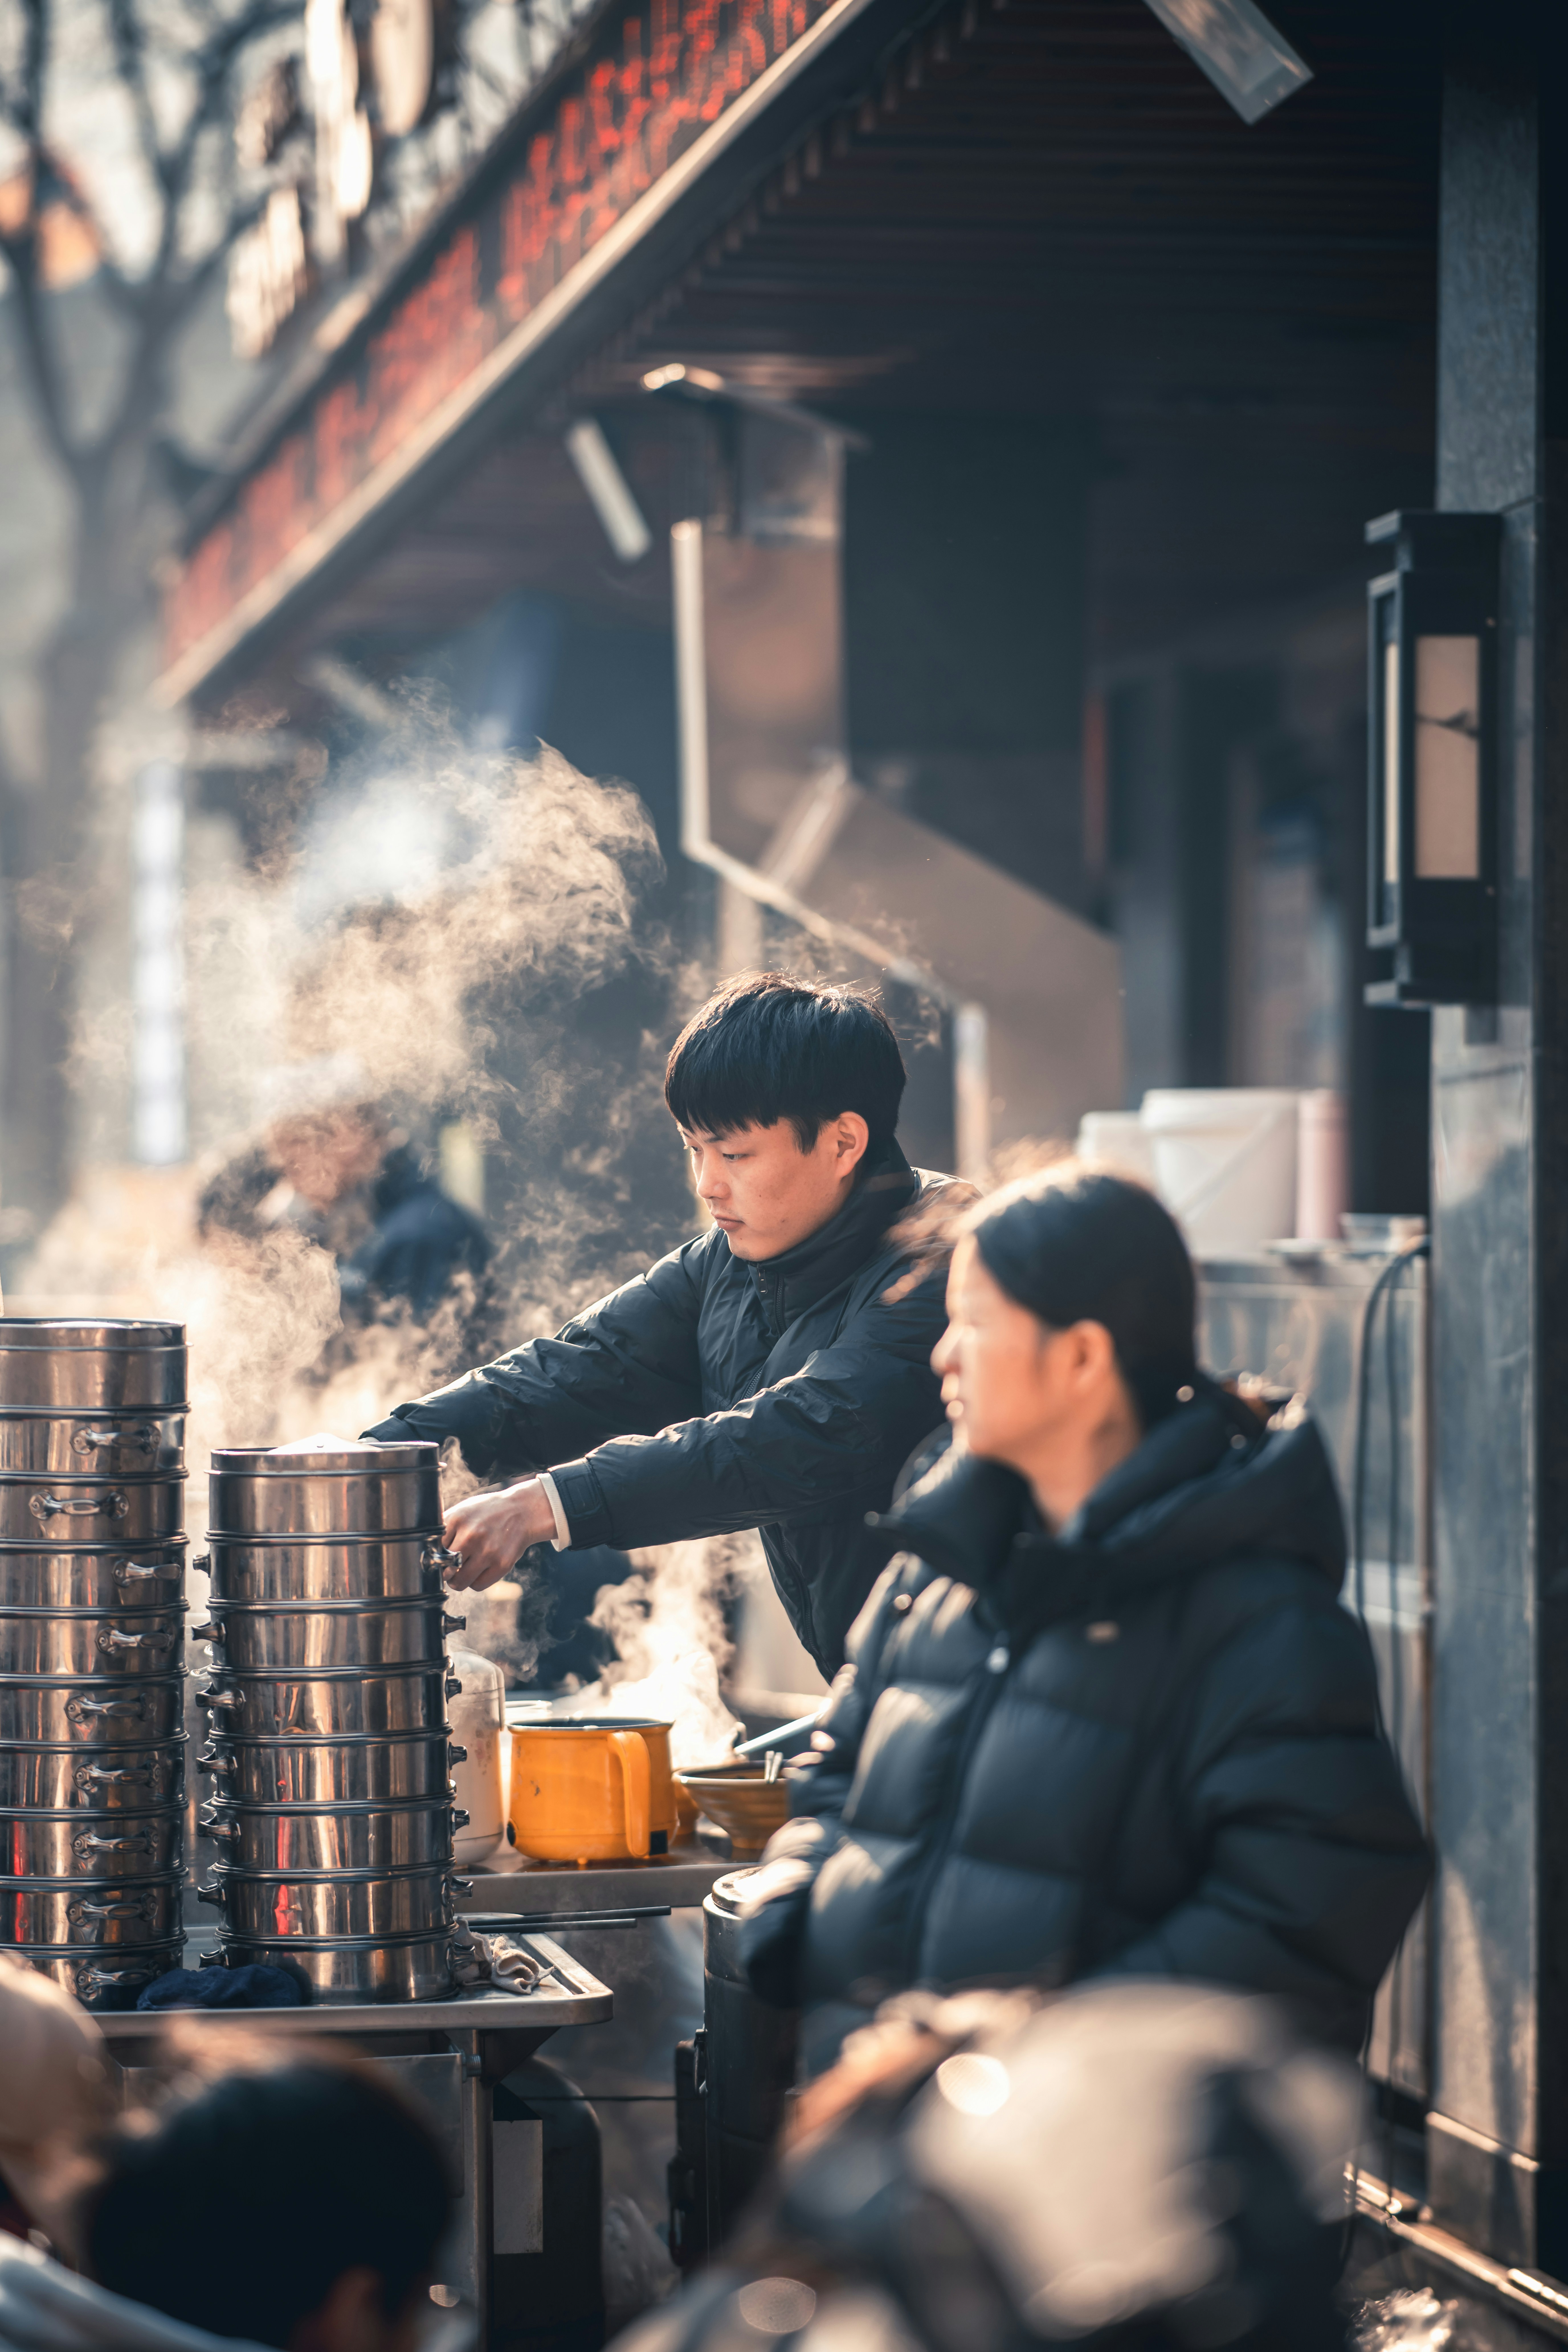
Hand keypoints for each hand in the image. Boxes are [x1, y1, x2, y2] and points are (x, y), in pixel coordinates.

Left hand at [441, 1480, 556, 1589]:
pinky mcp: (502, 1564)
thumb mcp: (463, 1510)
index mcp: (458, 1519)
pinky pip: (477, 1586)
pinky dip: (475, 1582)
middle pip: (444, 1570)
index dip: (434, 1558)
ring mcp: (488, 1551)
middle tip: (450, 1568)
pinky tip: (480, 1570)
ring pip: (459, 1582)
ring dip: (458, 1581)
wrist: (522, 1511)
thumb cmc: (487, 1512)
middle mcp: (471, 1535)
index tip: (437, 1560)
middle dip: (445, 1572)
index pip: (433, 1550)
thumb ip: (444, 1527)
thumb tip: (425, 1551)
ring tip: (463, 1571)